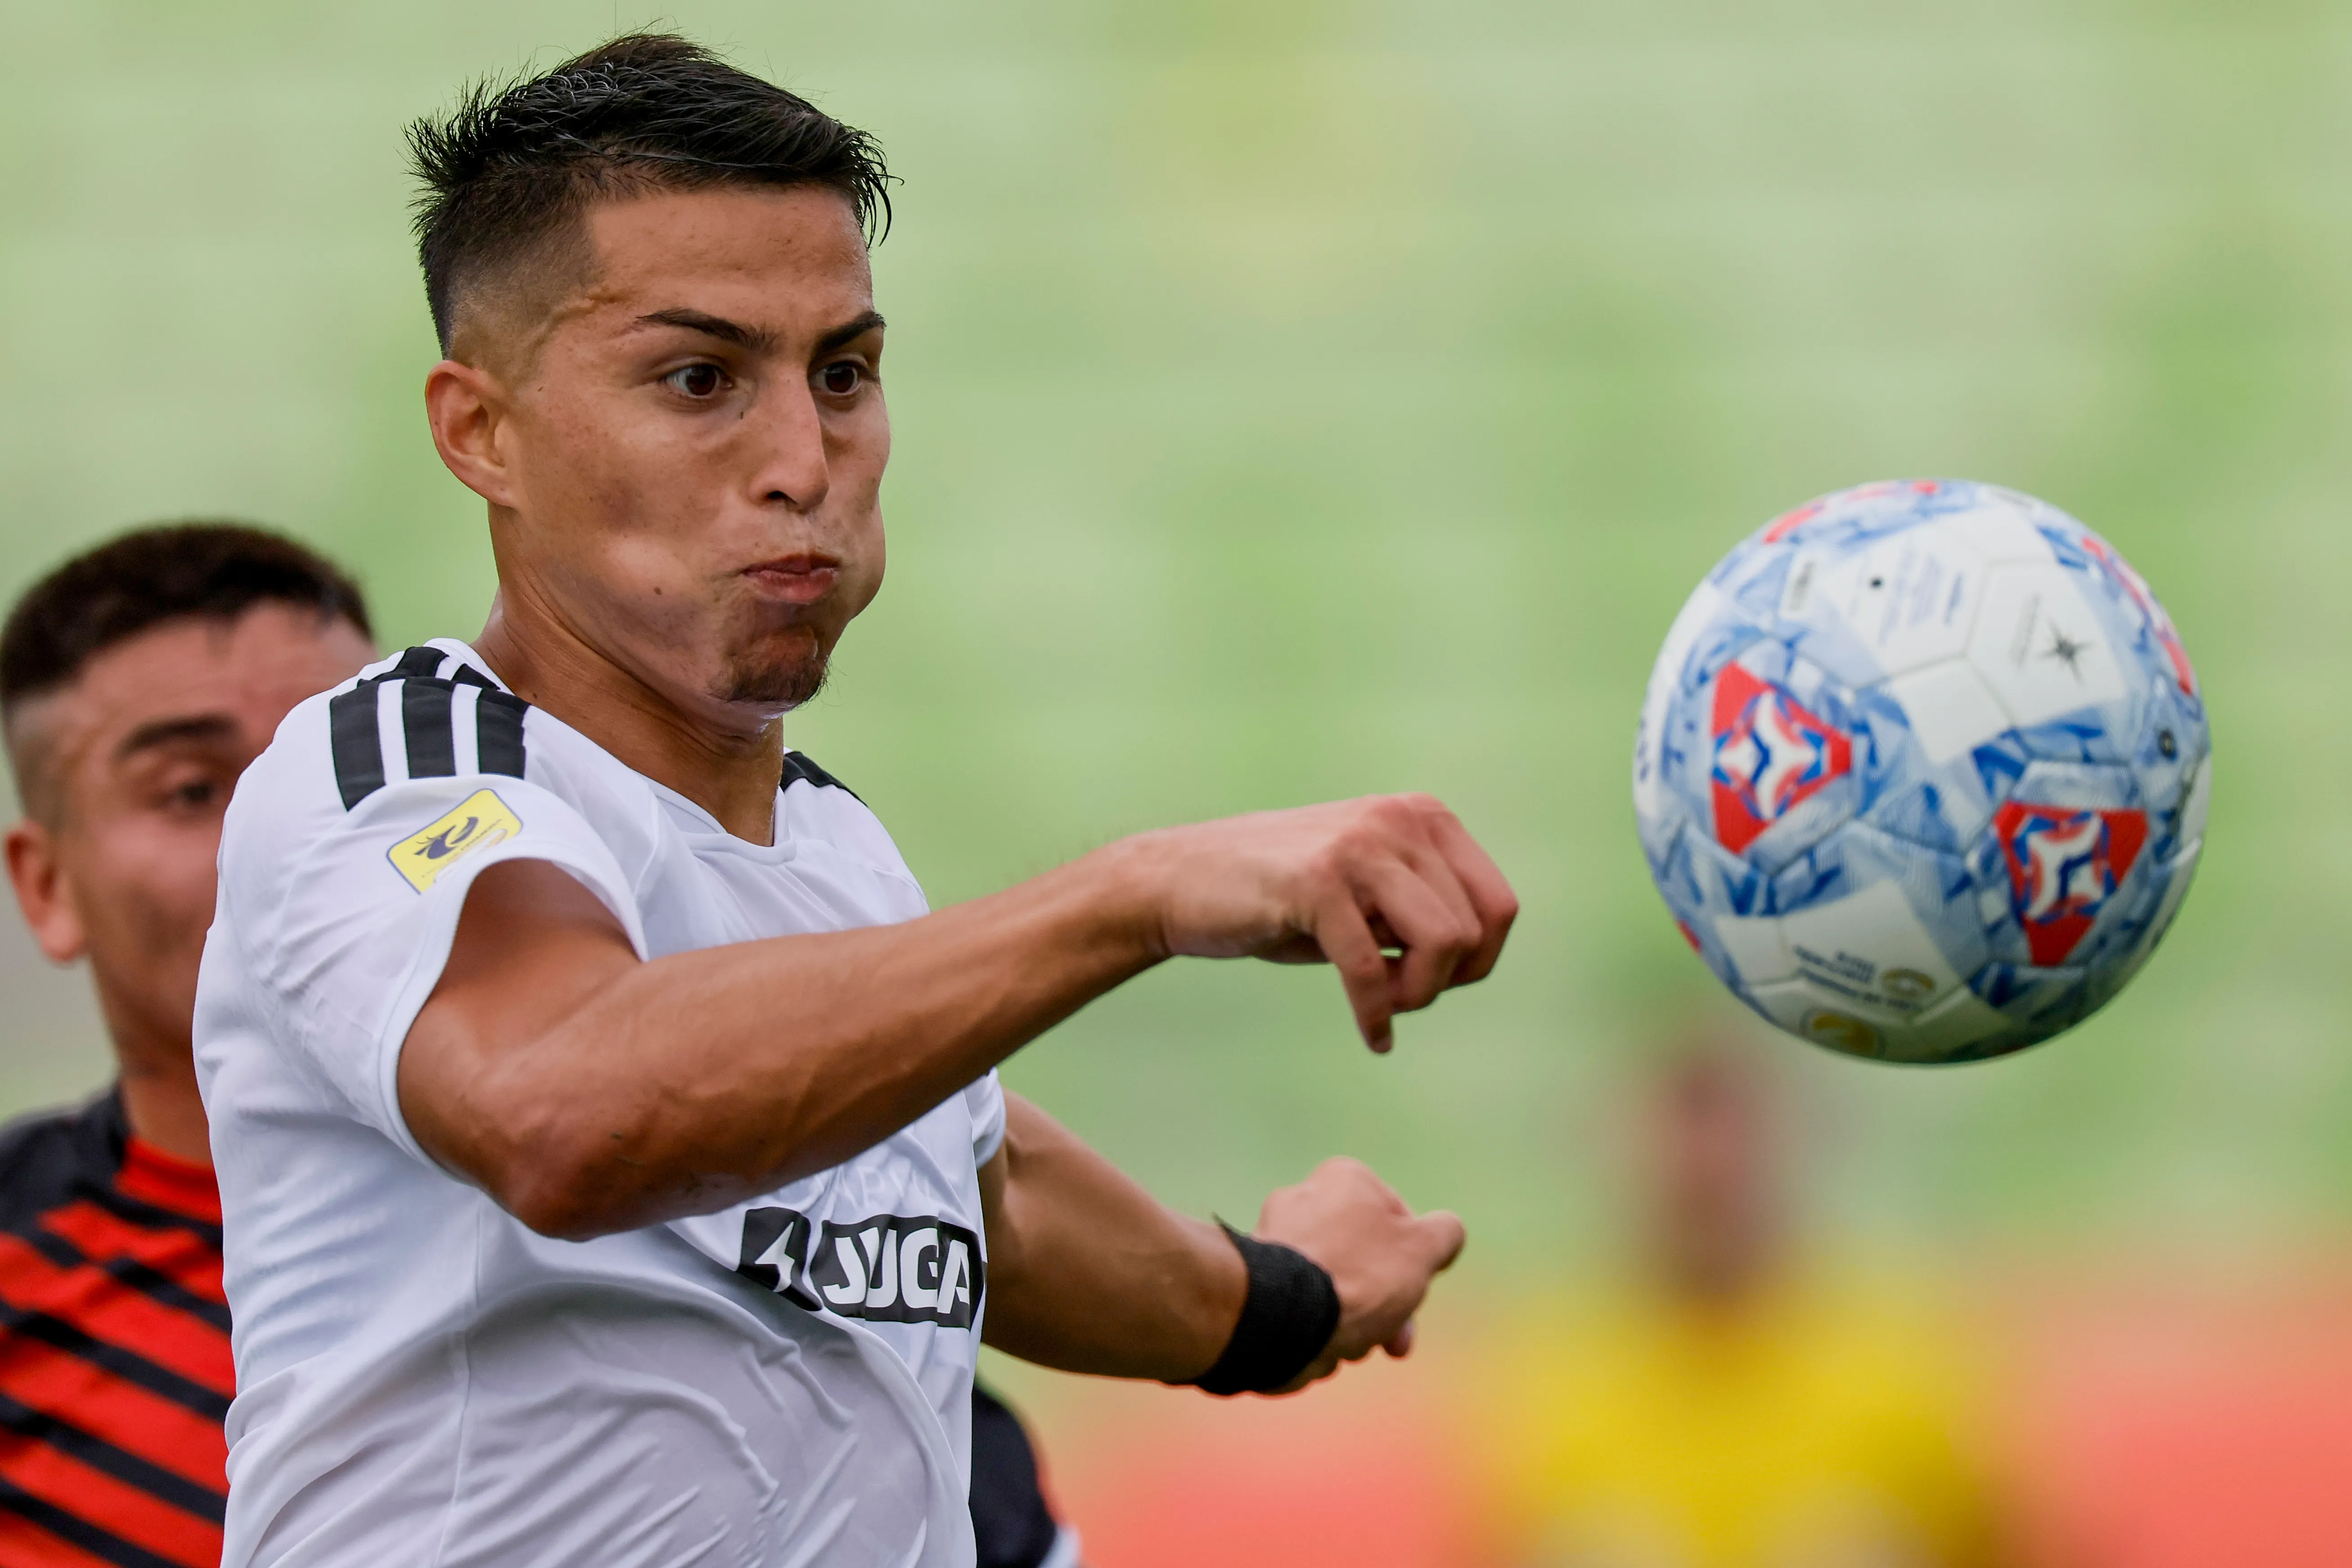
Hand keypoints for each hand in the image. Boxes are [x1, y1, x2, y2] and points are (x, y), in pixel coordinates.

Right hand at [1119, 794, 1516, 1051]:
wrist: (1179, 881)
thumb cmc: (1279, 899)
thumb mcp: (1369, 892)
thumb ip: (1423, 907)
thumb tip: (1480, 954)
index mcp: (1423, 817)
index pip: (1500, 906)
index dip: (1479, 962)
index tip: (1431, 982)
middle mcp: (1400, 820)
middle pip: (1476, 931)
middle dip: (1444, 983)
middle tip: (1399, 996)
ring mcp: (1360, 845)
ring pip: (1443, 944)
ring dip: (1415, 995)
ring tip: (1381, 1005)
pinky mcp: (1318, 882)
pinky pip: (1372, 969)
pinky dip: (1376, 1016)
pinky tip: (1372, 1037)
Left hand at [1251, 1156, 1464, 1391]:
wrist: (1283, 1318)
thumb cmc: (1358, 1276)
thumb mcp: (1422, 1249)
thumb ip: (1444, 1233)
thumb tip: (1447, 1231)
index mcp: (1344, 1179)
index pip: (1396, 1218)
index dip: (1413, 1259)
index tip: (1415, 1284)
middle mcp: (1304, 1198)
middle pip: (1365, 1258)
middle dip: (1387, 1303)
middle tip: (1397, 1342)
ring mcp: (1275, 1240)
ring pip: (1336, 1285)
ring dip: (1356, 1320)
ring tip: (1357, 1346)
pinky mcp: (1258, 1280)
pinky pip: (1303, 1304)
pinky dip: (1318, 1326)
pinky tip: (1324, 1348)